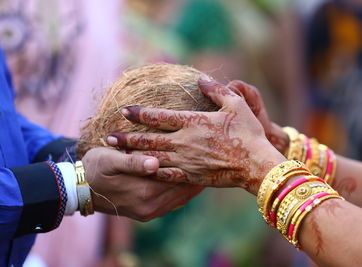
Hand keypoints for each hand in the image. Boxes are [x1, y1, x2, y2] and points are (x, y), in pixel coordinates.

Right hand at [82, 147, 202, 220]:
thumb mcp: (109, 160)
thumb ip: (132, 162)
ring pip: (181, 197)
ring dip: (193, 185)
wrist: (81, 190)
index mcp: (144, 191)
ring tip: (208, 170)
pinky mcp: (147, 214)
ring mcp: (150, 212)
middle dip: (198, 175)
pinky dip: (184, 192)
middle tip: (214, 160)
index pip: (179, 178)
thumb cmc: (95, 168)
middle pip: (184, 189)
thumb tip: (155, 163)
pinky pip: (173, 204)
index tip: (209, 154)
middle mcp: (151, 206)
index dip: (194, 166)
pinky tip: (191, 182)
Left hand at [107, 77, 285, 194]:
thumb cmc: (248, 133)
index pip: (159, 116)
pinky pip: (167, 175)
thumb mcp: (236, 105)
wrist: (256, 165)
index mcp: (193, 122)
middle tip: (108, 137)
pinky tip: (141, 171)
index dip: (140, 113)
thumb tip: (201, 79)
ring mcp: (186, 161)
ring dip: (133, 155)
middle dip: (127, 137)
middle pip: (149, 139)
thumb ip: (216, 91)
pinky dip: (152, 172)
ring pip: (153, 157)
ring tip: (117, 153)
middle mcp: (184, 142)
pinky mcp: (192, 176)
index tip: (124, 110)